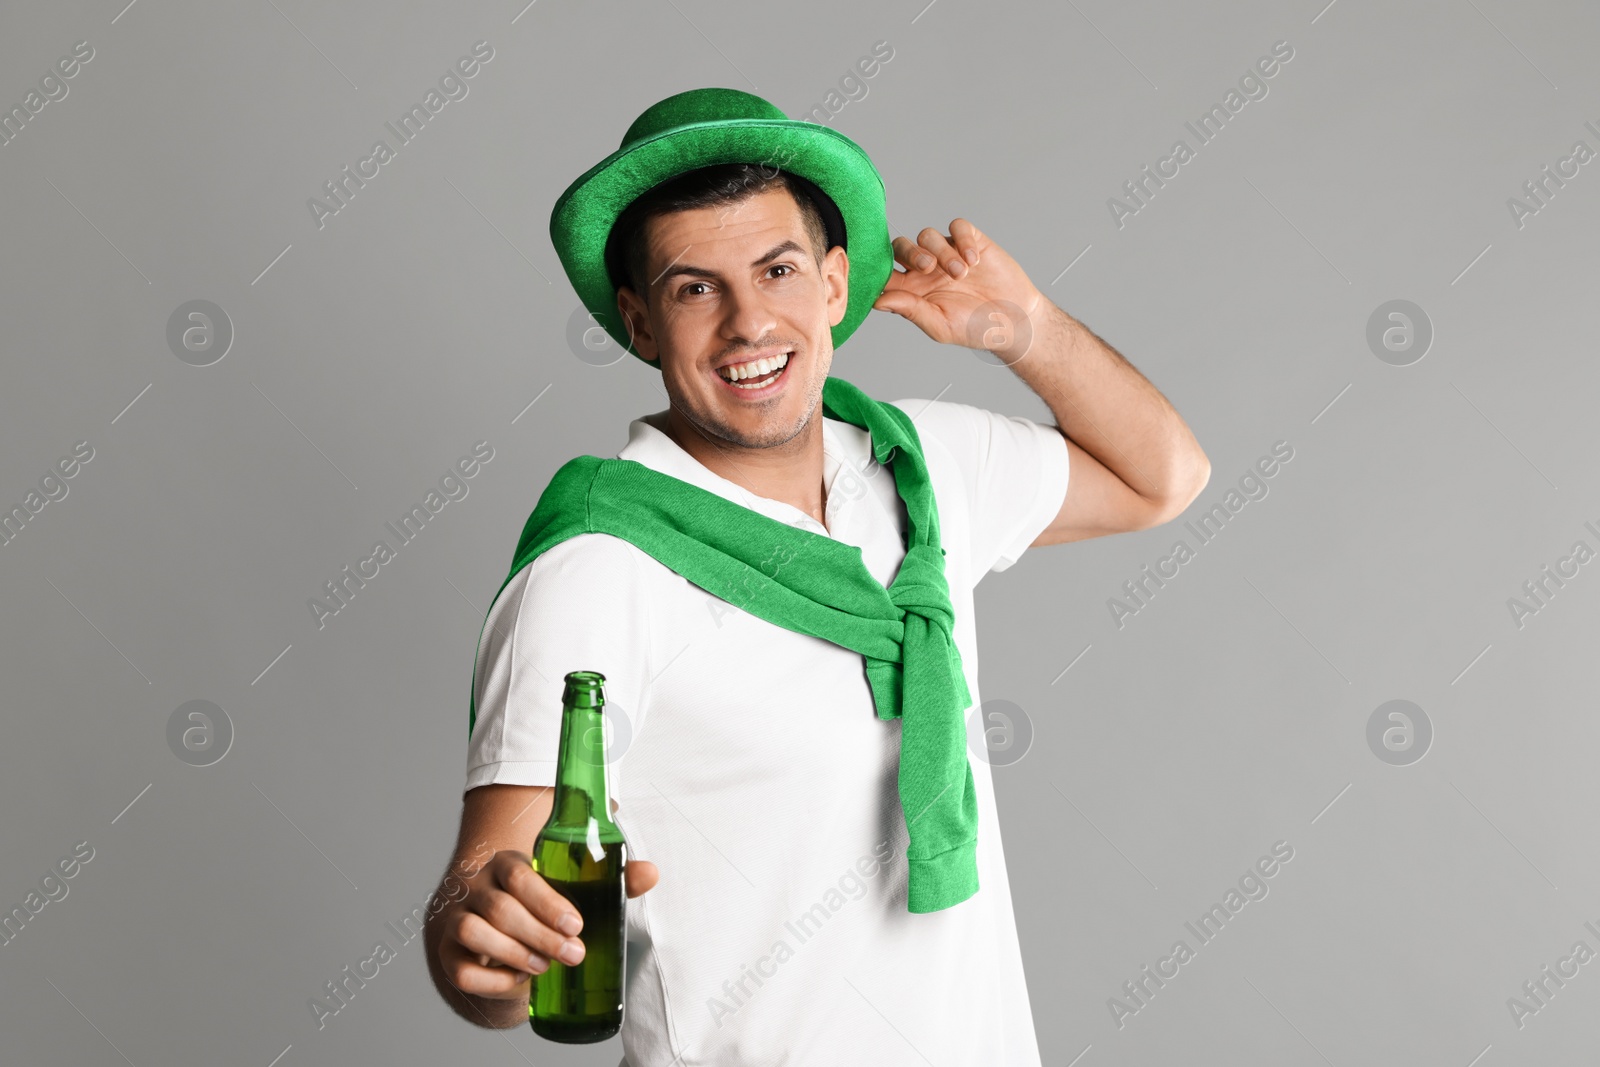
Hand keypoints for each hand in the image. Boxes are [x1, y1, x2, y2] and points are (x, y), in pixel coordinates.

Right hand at [437, 803, 658, 1001]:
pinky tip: (518, 980)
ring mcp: (456, 918)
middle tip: (574, 954)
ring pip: (474, 932)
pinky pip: (461, 969)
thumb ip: (611, 881)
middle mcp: (477, 886)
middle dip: (540, 935)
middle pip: (499, 907)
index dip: (547, 901)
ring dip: (513, 953)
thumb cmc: (541, 905)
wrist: (495, 928)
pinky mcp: (448, 953)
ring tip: (545, 966)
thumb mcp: (572, 889)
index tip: (576, 925)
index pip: (519, 874)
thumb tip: (650, 873)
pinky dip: (491, 980)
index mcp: (507, 863)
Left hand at [871, 218, 1044, 360]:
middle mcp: (926, 269)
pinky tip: (973, 260)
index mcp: (912, 290)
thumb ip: (910, 310)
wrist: (1014, 321)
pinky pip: (958, 227)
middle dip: (911, 253)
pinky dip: (963, 241)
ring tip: (961, 274)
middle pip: (901, 247)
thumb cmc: (974, 328)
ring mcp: (948, 253)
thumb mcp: (940, 325)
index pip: (885, 273)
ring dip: (943, 252)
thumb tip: (878, 302)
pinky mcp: (971, 241)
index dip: (881, 269)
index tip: (888, 275)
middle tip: (928, 268)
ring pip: (928, 235)